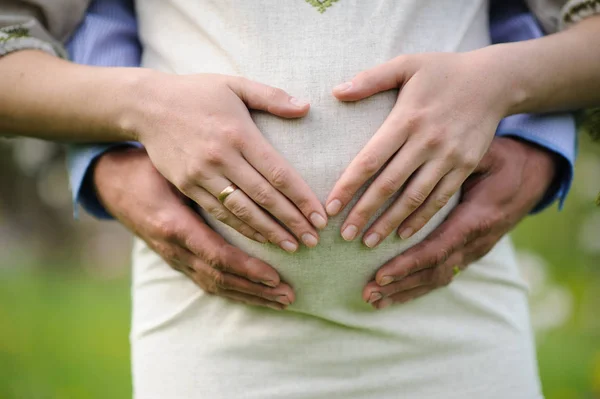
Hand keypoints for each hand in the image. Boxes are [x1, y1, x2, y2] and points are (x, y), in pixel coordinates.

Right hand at [92, 147, 294, 309]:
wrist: (112, 183)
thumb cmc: (146, 166)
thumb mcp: (172, 167)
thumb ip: (205, 176)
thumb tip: (249, 176)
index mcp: (173, 226)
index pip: (217, 255)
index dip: (248, 268)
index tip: (277, 275)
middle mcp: (173, 248)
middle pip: (219, 278)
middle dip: (255, 289)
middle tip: (289, 294)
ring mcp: (173, 258)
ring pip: (214, 284)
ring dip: (249, 295)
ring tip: (281, 299)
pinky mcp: (175, 260)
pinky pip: (206, 281)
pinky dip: (233, 290)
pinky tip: (255, 294)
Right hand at [128, 72, 327, 251]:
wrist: (146, 105)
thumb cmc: (197, 92)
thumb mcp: (235, 84)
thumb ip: (271, 96)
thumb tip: (306, 107)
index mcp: (238, 133)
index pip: (278, 173)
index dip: (302, 198)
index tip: (321, 216)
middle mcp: (221, 157)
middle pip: (264, 197)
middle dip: (292, 221)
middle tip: (315, 240)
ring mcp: (202, 174)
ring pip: (242, 211)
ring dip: (270, 232)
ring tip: (293, 247)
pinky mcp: (187, 185)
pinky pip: (218, 212)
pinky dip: (241, 228)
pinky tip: (260, 239)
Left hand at [327, 52, 510, 246]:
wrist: (495, 79)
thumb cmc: (443, 71)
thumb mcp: (406, 64)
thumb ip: (370, 79)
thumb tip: (336, 92)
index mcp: (406, 119)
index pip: (370, 160)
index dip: (348, 186)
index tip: (330, 207)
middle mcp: (427, 142)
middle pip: (388, 185)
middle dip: (364, 213)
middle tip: (344, 235)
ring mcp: (449, 157)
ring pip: (414, 198)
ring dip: (390, 223)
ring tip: (368, 243)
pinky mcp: (465, 166)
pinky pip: (440, 199)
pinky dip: (421, 219)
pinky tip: (403, 234)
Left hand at [362, 137, 557, 308]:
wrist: (534, 176)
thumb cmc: (506, 161)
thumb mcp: (487, 156)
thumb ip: (458, 163)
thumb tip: (425, 161)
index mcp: (477, 220)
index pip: (438, 249)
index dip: (408, 264)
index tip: (380, 275)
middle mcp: (476, 242)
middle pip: (434, 272)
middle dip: (400, 285)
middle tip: (367, 293)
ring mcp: (474, 251)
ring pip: (438, 279)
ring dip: (404, 292)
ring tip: (373, 301)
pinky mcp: (469, 253)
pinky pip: (442, 275)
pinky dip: (417, 288)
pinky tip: (393, 296)